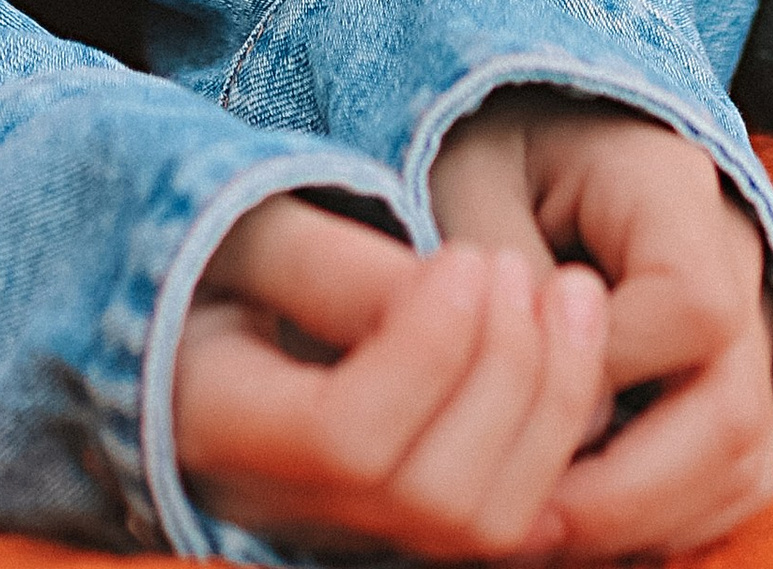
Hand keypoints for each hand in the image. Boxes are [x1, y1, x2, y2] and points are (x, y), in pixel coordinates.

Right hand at [172, 192, 609, 556]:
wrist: (202, 339)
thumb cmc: (223, 267)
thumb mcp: (251, 238)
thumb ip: (332, 264)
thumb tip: (452, 292)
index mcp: (220, 430)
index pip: (347, 439)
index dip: (429, 352)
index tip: (465, 257)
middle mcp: (289, 510)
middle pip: (433, 496)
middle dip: (506, 371)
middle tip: (514, 264)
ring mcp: (355, 534)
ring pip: (483, 526)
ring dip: (552, 400)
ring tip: (565, 290)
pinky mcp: (411, 529)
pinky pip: (510, 522)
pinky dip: (560, 436)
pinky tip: (570, 345)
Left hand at [431, 94, 772, 554]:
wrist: (537, 123)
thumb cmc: (493, 147)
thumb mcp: (468, 176)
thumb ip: (507, 277)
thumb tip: (568, 420)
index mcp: (673, 184)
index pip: (691, 306)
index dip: (605, 369)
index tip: (512, 384)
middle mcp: (735, 255)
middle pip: (736, 409)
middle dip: (631, 492)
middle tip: (528, 522)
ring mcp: (748, 318)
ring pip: (747, 458)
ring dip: (650, 520)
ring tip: (548, 530)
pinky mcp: (734, 373)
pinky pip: (737, 473)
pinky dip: (672, 519)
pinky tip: (589, 523)